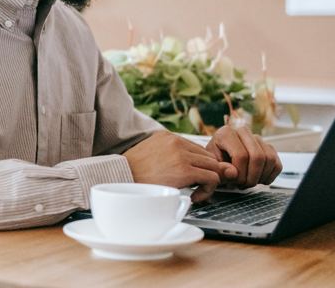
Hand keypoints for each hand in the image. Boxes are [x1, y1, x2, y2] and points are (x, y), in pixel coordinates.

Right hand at [123, 130, 237, 201]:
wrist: (120, 179)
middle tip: (196, 187)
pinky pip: (212, 177)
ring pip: (214, 166)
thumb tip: (182, 167)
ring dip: (209, 181)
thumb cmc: (132, 173)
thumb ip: (168, 157)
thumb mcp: (150, 156)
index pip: (196, 149)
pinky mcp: (185, 170)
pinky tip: (195, 196)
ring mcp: (181, 154)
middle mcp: (176, 141)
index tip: (192, 179)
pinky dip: (209, 189)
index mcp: (168, 136)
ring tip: (196, 192)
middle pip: (208, 156)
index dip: (199, 165)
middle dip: (207, 172)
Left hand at [206, 126, 282, 188]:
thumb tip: (233, 173)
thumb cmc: (216, 163)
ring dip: (261, 177)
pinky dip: (270, 176)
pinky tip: (258, 179)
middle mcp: (243, 132)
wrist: (220, 160)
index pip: (241, 155)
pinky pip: (277, 163)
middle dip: (252, 177)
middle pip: (258, 156)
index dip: (240, 175)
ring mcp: (257, 138)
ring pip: (269, 159)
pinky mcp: (268, 147)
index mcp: (226, 133)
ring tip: (248, 182)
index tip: (234, 183)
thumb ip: (220, 171)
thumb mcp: (212, 167)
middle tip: (242, 185)